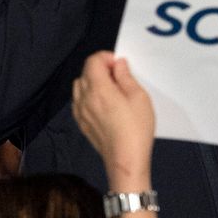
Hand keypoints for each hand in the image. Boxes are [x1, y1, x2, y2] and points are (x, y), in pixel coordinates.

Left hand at [72, 51, 155, 190]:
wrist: (126, 160)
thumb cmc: (136, 128)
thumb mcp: (139, 97)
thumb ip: (125, 76)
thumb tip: (118, 64)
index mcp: (98, 88)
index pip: (93, 61)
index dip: (106, 58)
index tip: (120, 66)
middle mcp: (84, 98)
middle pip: (85, 72)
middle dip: (101, 68)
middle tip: (119, 78)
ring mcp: (80, 112)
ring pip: (79, 86)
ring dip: (92, 82)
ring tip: (111, 91)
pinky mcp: (81, 123)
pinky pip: (78, 101)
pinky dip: (87, 96)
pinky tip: (103, 105)